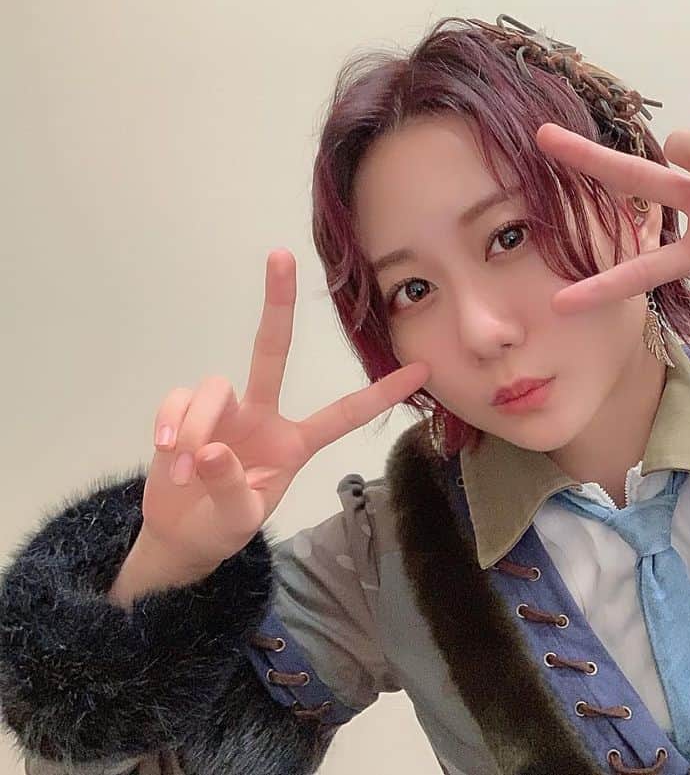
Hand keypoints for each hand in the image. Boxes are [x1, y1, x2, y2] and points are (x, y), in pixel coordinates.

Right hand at [140, 249, 428, 573]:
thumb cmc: (224, 525)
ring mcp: (225, 410)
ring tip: (188, 469)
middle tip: (281, 254)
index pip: (345, 414)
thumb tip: (212, 450)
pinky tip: (168, 451)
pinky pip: (179, 400)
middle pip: (272, 350)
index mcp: (295, 444)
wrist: (181, 534)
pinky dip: (172, 423)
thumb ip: (231, 487)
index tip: (421, 368)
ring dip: (197, 426)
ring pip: (214, 386)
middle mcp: (264, 415)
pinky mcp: (187, 411)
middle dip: (277, 303)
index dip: (381, 393)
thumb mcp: (240, 518)